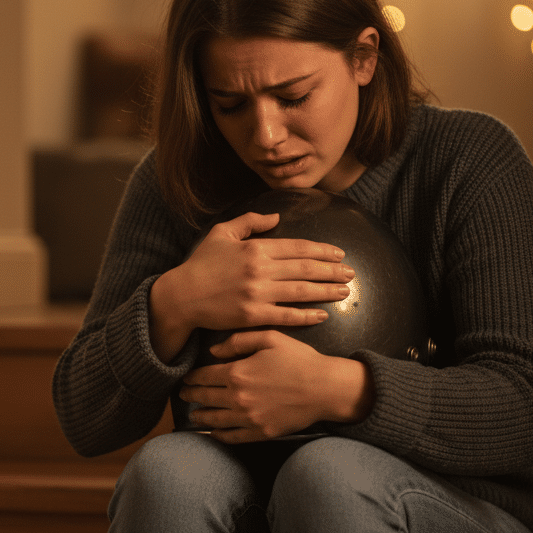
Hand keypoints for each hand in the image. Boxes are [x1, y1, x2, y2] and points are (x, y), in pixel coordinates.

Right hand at [149, 212, 352, 361]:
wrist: (181, 296)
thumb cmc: (200, 264)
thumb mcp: (221, 233)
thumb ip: (249, 221)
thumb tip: (276, 217)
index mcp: (255, 248)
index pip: (298, 247)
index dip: (323, 250)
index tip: (339, 254)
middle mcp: (260, 269)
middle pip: (306, 268)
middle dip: (332, 270)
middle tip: (351, 272)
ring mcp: (257, 294)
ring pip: (302, 292)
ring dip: (327, 291)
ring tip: (345, 291)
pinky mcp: (253, 316)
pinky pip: (287, 316)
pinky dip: (307, 316)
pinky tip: (323, 315)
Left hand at [179, 330, 373, 443]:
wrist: (326, 388)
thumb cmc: (299, 359)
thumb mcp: (270, 338)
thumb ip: (238, 341)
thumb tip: (214, 352)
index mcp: (237, 372)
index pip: (204, 377)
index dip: (191, 378)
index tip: (185, 379)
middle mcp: (238, 397)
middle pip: (205, 398)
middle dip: (191, 396)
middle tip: (183, 395)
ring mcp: (249, 417)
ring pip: (215, 420)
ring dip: (201, 417)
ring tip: (194, 415)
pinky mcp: (261, 432)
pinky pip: (233, 437)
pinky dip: (220, 436)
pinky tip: (214, 434)